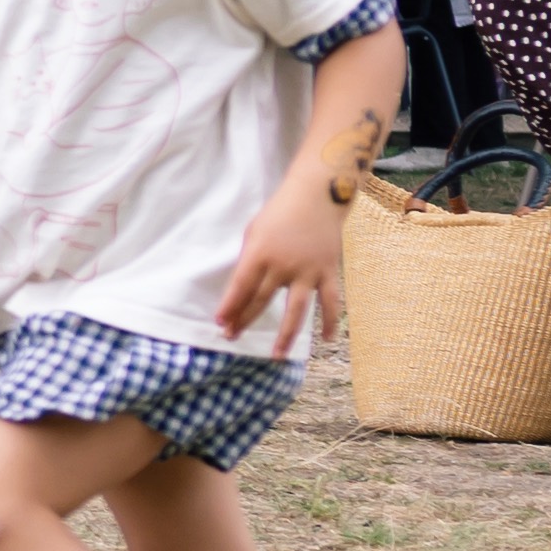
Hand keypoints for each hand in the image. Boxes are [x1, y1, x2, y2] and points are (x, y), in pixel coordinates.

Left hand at [223, 175, 345, 359]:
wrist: (317, 195)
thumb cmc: (280, 212)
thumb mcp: (255, 232)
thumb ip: (250, 261)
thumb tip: (242, 292)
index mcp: (261, 253)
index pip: (240, 287)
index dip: (229, 306)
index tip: (220, 323)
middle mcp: (283, 265)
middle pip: (261, 300)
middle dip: (244, 320)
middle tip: (232, 337)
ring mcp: (308, 271)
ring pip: (296, 310)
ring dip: (285, 335)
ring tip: (276, 356)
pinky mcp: (328, 272)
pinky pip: (330, 301)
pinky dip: (330, 320)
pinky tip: (328, 339)